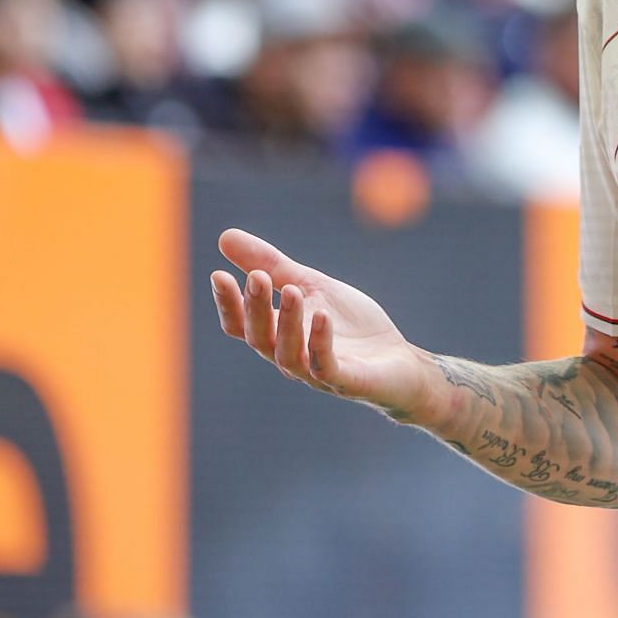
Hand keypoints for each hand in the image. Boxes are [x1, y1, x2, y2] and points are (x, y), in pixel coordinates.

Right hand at [212, 229, 431, 417]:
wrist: (399, 360)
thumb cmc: (350, 326)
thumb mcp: (311, 286)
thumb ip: (273, 265)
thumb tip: (224, 236)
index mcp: (278, 335)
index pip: (242, 326)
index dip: (228, 304)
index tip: (218, 274)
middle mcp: (290, 357)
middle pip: (260, 338)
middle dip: (256, 308)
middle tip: (257, 276)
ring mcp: (316, 373)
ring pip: (288, 354)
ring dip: (288, 322)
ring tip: (292, 290)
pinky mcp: (346, 381)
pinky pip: (326, 366)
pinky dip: (321, 341)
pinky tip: (322, 315)